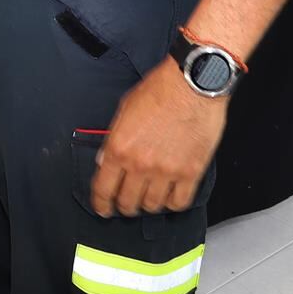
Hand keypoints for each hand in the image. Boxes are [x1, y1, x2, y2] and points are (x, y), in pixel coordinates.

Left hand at [89, 59, 227, 216]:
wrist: (192, 85)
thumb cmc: (159, 91)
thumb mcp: (124, 111)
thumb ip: (114, 139)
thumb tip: (106, 161)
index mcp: (119, 148)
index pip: (103, 188)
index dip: (101, 203)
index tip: (102, 208)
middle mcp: (140, 164)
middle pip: (128, 202)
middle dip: (123, 206)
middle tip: (125, 204)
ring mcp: (166, 171)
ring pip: (153, 205)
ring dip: (147, 204)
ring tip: (147, 197)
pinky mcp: (191, 173)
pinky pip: (179, 202)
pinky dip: (172, 203)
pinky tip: (169, 195)